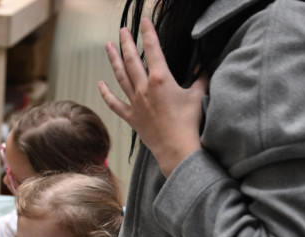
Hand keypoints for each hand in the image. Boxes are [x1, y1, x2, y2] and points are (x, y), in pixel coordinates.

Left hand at [98, 18, 207, 176]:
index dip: (148, 32)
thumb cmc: (189, 122)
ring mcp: (135, 102)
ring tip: (108, 46)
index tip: (144, 20)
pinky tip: (101, 84)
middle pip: (132, 59)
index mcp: (161, 78)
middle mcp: (144, 87)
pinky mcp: (131, 117)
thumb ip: (200, 77)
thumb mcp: (198, 94)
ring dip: (114, 60)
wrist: (176, 148)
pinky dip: (106, 93)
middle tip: (122, 30)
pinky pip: (115, 103)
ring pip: (120, 76)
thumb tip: (203, 66)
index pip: (153, 48)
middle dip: (126, 42)